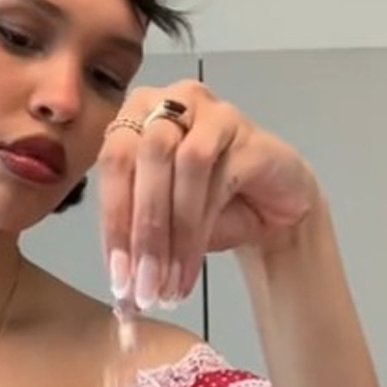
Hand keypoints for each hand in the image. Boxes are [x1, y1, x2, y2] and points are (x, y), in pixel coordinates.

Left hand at [97, 79, 322, 308]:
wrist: (275, 207)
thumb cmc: (208, 208)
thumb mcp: (158, 218)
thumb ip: (132, 230)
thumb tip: (117, 278)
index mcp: (133, 116)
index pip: (112, 164)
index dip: (112, 223)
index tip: (117, 278)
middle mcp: (168, 100)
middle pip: (139, 159)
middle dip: (139, 231)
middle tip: (143, 285)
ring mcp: (207, 109)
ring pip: (178, 166)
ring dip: (170, 233)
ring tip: (168, 283)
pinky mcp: (242, 127)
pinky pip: (214, 175)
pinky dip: (197, 229)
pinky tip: (191, 266)